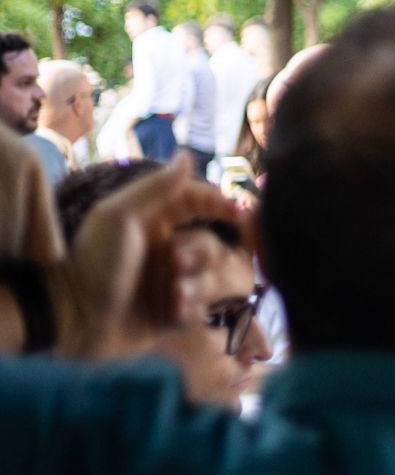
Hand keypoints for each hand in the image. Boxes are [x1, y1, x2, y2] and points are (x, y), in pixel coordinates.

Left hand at [64, 154, 246, 357]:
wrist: (77, 318)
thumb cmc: (94, 262)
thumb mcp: (119, 217)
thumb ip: (156, 187)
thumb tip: (187, 155)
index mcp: (155, 221)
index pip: (197, 201)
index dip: (219, 204)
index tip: (238, 214)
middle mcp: (169, 250)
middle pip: (212, 245)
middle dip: (198, 256)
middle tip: (174, 264)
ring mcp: (174, 283)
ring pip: (213, 280)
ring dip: (197, 287)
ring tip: (173, 296)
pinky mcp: (174, 315)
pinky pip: (202, 311)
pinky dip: (189, 311)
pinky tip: (169, 315)